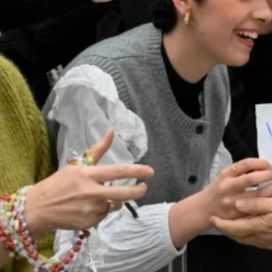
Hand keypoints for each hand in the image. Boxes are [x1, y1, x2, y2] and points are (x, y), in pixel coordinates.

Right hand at [23, 129, 154, 235]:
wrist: (37, 209)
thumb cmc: (59, 184)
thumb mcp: (77, 166)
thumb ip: (98, 150)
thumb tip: (112, 131)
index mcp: (88, 175)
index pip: (118, 171)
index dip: (137, 171)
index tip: (150, 172)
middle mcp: (91, 193)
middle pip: (124, 193)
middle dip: (138, 191)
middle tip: (143, 187)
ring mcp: (90, 210)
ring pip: (114, 205)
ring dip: (113, 201)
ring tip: (99, 197)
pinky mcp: (88, 223)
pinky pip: (104, 216)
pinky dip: (101, 211)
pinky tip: (88, 208)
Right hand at [201, 158, 271, 220]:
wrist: (203, 209)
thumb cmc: (218, 191)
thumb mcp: (226, 176)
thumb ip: (242, 171)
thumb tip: (263, 168)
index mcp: (226, 174)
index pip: (247, 163)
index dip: (261, 163)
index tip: (268, 165)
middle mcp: (228, 187)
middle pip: (252, 179)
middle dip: (267, 175)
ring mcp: (232, 202)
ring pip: (257, 196)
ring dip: (269, 190)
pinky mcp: (236, 215)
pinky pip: (255, 208)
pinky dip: (263, 202)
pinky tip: (266, 199)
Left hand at [212, 197, 271, 259]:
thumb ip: (257, 205)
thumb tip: (238, 204)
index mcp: (259, 227)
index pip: (234, 228)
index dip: (222, 224)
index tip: (213, 219)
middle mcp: (262, 238)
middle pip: (239, 236)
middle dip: (227, 230)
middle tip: (220, 222)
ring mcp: (270, 244)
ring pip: (248, 240)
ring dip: (239, 233)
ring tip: (235, 225)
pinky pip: (259, 242)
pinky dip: (251, 236)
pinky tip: (256, 230)